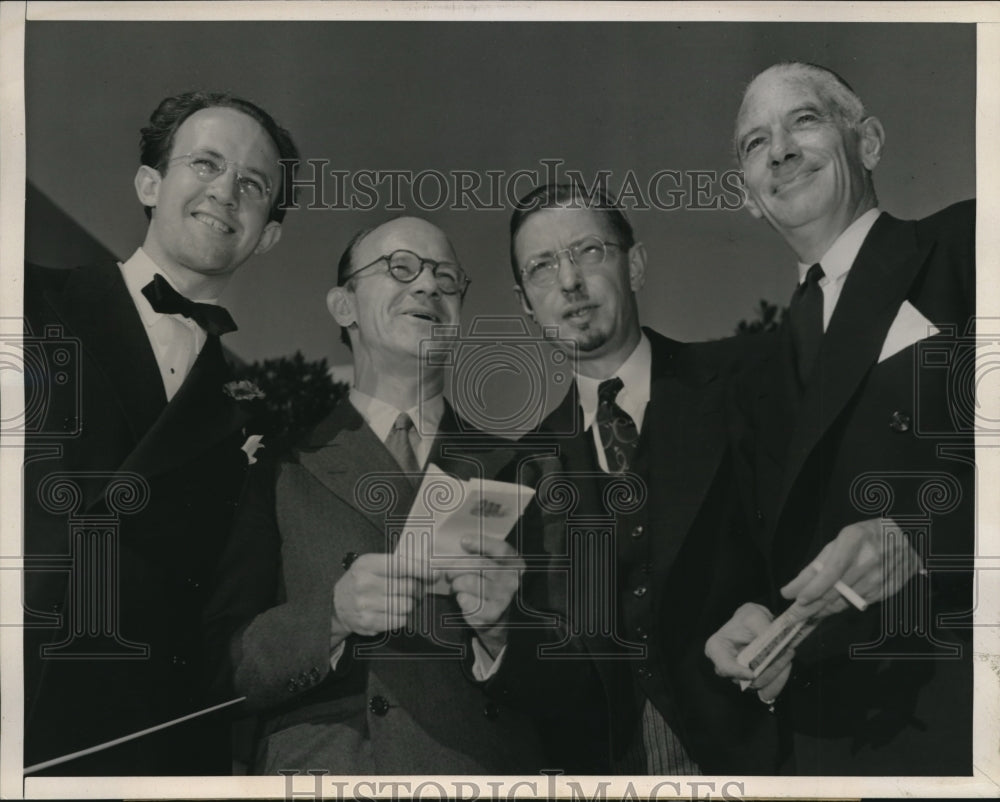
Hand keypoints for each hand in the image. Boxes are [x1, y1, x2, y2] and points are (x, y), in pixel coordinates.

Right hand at [332, 553, 430, 636]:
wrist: (335, 605)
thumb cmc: (360, 581)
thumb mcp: (372, 564)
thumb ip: (397, 563)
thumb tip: (428, 565)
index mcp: (367, 564)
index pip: (402, 566)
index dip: (422, 570)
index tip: (433, 574)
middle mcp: (365, 584)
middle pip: (409, 587)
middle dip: (419, 589)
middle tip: (418, 590)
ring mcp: (366, 605)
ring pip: (407, 605)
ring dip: (411, 604)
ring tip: (404, 600)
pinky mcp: (368, 623)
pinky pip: (399, 621)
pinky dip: (402, 616)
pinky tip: (394, 611)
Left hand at [444, 535, 523, 657]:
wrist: (500, 622)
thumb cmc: (492, 590)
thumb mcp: (495, 570)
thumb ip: (484, 556)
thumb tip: (463, 542)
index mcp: (516, 565)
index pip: (501, 550)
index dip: (482, 543)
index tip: (463, 541)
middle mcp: (513, 581)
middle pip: (479, 564)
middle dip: (457, 567)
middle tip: (449, 574)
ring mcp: (504, 598)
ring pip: (469, 582)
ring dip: (456, 584)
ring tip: (455, 588)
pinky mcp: (493, 615)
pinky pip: (466, 601)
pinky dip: (461, 599)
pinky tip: (463, 600)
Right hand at [705, 602, 794, 700]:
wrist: (756, 625)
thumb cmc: (748, 618)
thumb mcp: (753, 616)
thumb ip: (762, 629)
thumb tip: (775, 642)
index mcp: (717, 649)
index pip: (724, 666)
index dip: (737, 672)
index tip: (752, 673)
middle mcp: (727, 666)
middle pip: (745, 679)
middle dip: (768, 670)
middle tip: (786, 652)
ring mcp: (741, 676)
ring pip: (760, 684)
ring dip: (777, 672)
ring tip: (788, 653)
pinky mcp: (754, 682)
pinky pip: (768, 689)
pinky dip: (780, 679)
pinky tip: (787, 665)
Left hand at [780, 517, 921, 618]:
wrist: (909, 538)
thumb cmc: (866, 536)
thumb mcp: (841, 539)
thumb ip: (820, 562)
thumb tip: (796, 587)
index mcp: (854, 540)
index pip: (831, 570)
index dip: (813, 588)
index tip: (795, 598)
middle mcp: (870, 560)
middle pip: (836, 591)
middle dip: (810, 606)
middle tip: (792, 615)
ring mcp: (882, 577)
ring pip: (845, 601)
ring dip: (822, 609)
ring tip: (804, 614)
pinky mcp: (888, 590)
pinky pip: (858, 603)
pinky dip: (840, 608)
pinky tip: (826, 609)